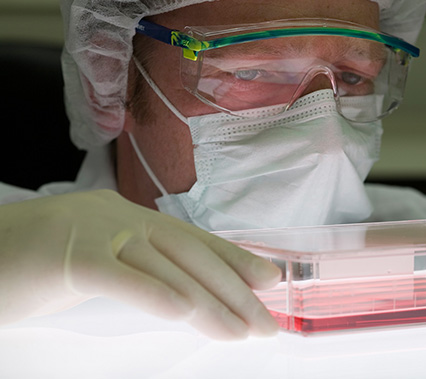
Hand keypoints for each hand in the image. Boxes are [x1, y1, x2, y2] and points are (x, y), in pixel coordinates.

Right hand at [0, 190, 280, 339]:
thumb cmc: (31, 264)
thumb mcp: (96, 264)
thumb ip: (138, 272)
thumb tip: (187, 299)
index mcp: (129, 218)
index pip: (193, 240)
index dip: (235, 259)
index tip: (270, 280)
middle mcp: (119, 217)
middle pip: (189, 254)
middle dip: (233, 290)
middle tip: (265, 323)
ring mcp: (93, 230)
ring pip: (164, 265)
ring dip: (206, 301)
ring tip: (238, 331)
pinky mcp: (65, 254)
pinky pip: (116, 274)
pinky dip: (152, 292)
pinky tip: (182, 312)